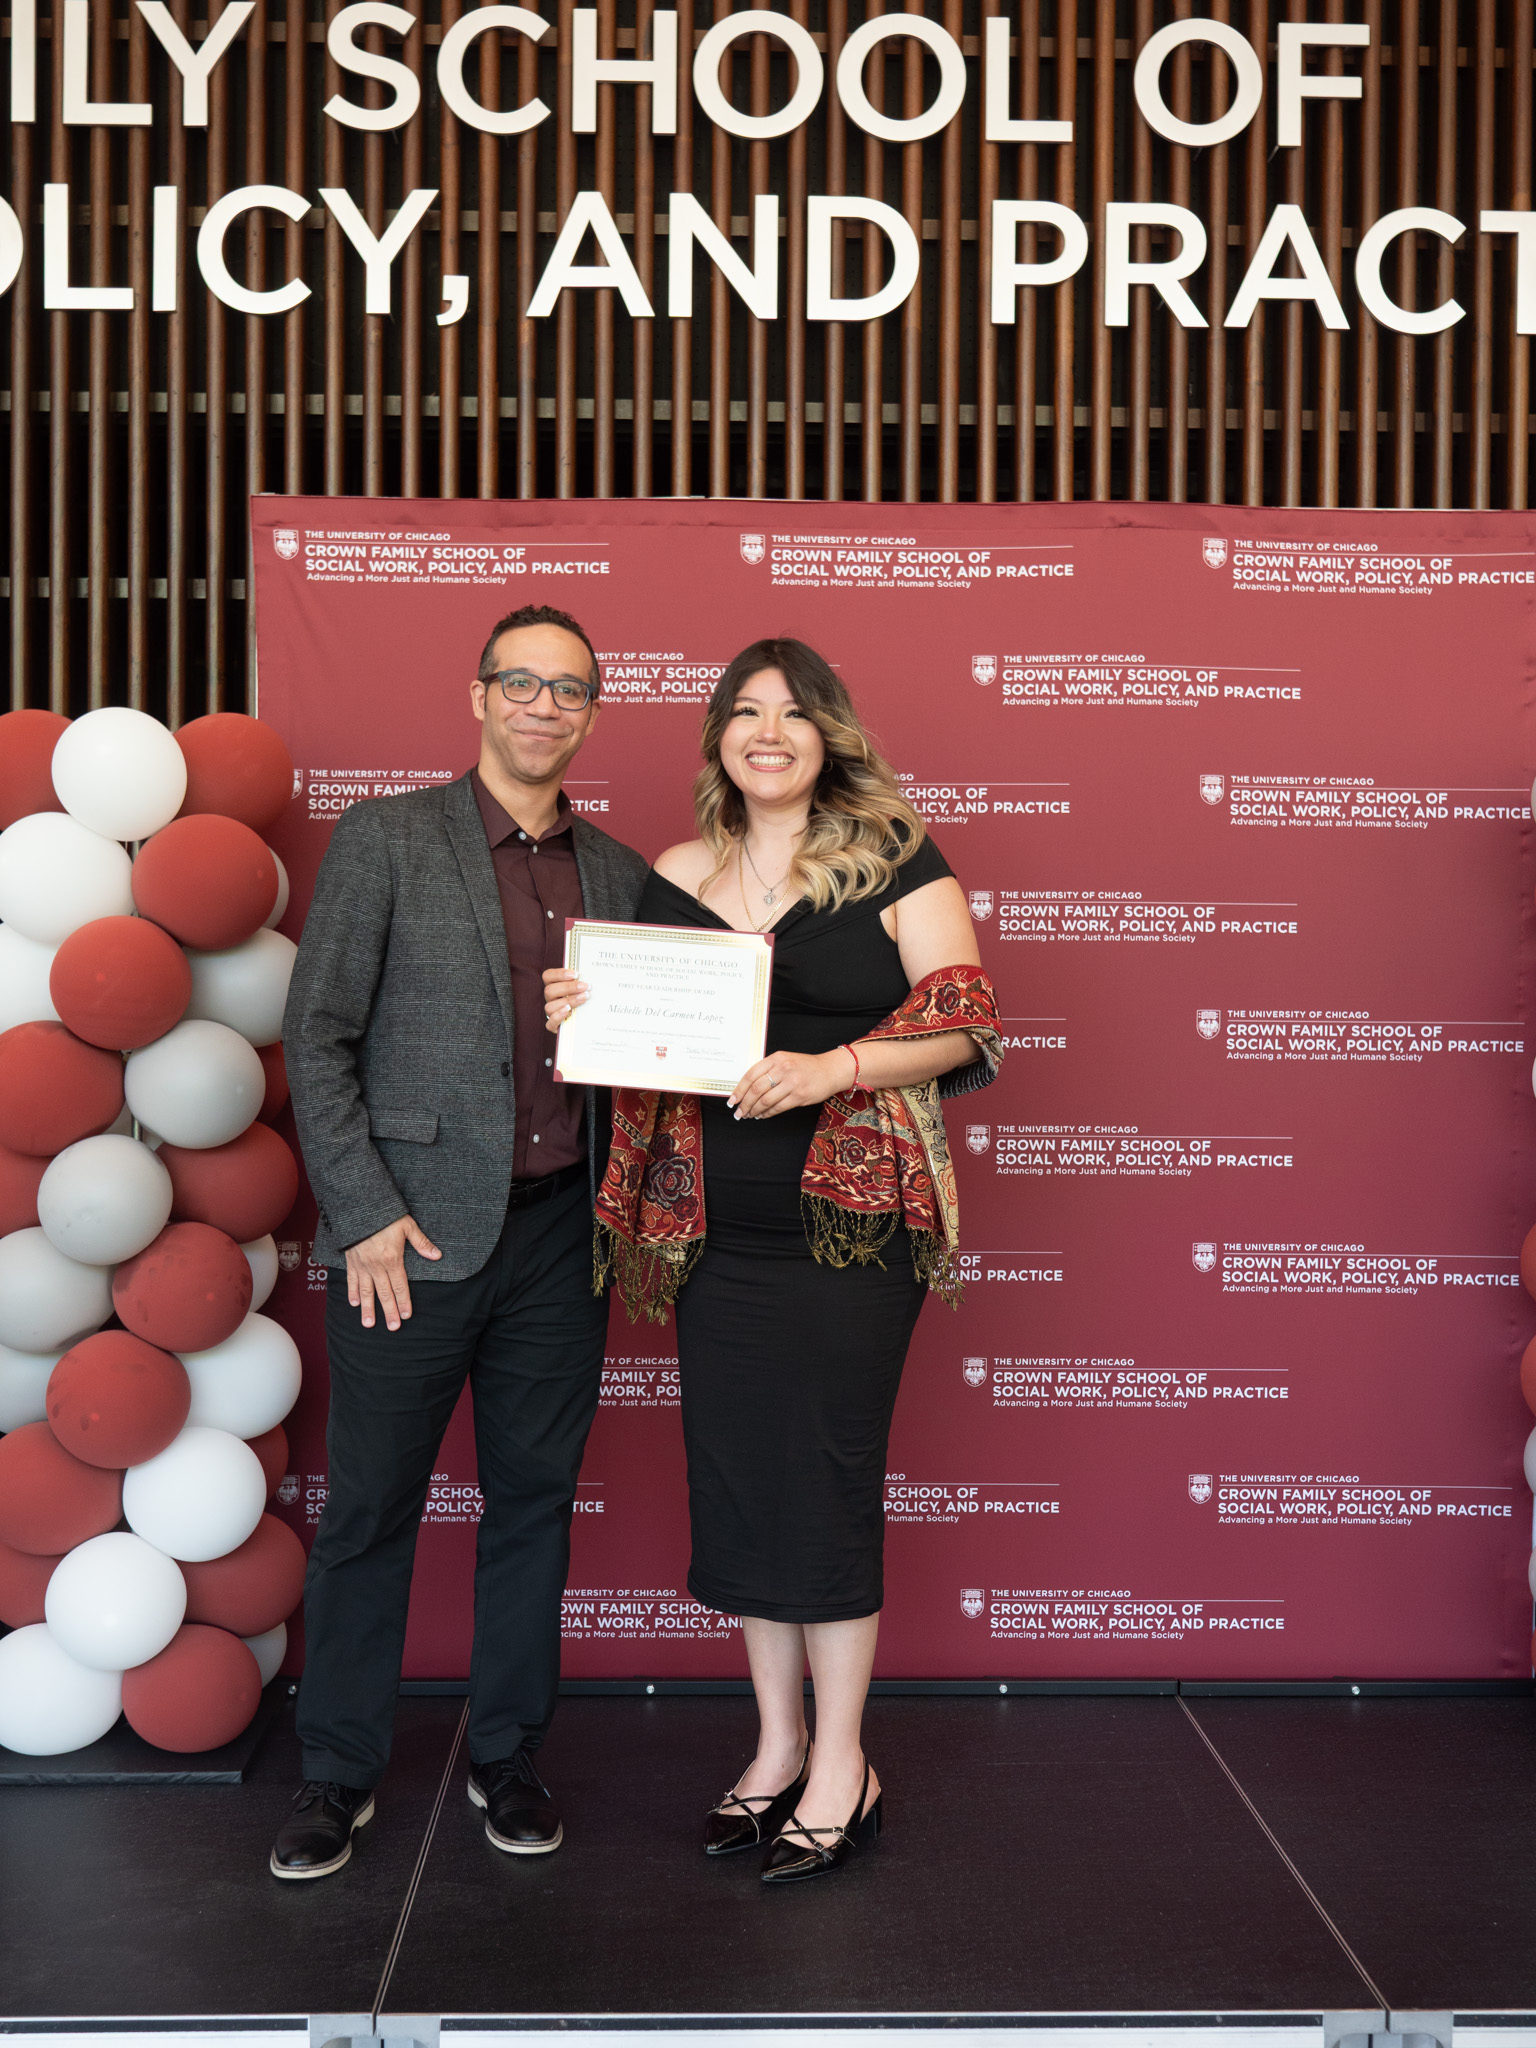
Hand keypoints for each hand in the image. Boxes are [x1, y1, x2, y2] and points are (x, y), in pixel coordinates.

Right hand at [344, 1214, 441, 1330]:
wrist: (358, 1208)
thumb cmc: (385, 1216)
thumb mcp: (407, 1226)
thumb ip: (421, 1242)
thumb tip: (437, 1255)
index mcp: (392, 1259)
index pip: (400, 1286)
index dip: (404, 1302)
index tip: (406, 1316)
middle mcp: (376, 1266)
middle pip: (384, 1293)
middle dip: (389, 1312)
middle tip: (393, 1327)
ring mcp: (362, 1265)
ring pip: (366, 1291)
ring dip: (368, 1308)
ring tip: (369, 1324)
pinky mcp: (351, 1261)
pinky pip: (352, 1280)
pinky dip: (352, 1292)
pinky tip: (354, 1303)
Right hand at [542, 965, 587, 1033]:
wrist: (588, 1022)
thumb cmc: (584, 999)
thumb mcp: (583, 989)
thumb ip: (582, 982)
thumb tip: (592, 976)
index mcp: (554, 986)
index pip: (548, 976)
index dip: (559, 974)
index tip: (575, 974)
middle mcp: (551, 999)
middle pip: (550, 990)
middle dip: (569, 987)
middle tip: (585, 987)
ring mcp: (551, 1013)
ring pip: (550, 1006)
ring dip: (568, 1000)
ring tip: (583, 998)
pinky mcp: (554, 1026)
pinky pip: (550, 1023)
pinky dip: (559, 1016)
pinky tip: (569, 1011)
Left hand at [729, 1048, 854, 1119]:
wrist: (830, 1070)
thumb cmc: (805, 1066)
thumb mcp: (785, 1060)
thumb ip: (768, 1070)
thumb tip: (746, 1088)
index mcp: (776, 1058)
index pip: (750, 1075)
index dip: (739, 1090)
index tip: (732, 1101)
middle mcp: (783, 1069)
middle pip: (756, 1089)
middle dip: (744, 1104)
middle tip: (738, 1112)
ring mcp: (792, 1082)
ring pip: (766, 1101)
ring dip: (754, 1110)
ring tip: (749, 1115)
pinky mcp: (800, 1096)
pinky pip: (778, 1107)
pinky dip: (767, 1113)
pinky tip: (762, 1115)